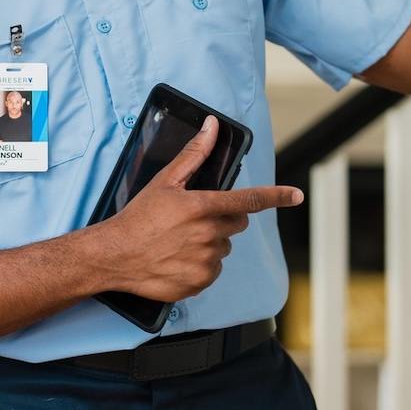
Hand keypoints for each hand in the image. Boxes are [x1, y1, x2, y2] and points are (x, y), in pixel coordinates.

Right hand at [100, 116, 303, 301]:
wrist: (114, 256)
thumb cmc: (137, 217)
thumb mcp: (164, 182)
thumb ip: (193, 154)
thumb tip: (212, 127)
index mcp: (203, 207)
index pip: (249, 200)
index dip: (276, 196)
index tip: (296, 195)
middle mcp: (208, 235)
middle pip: (235, 225)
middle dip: (222, 220)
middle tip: (193, 220)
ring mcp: (205, 261)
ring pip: (223, 249)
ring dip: (210, 244)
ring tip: (179, 242)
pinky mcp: (199, 282)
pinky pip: (212, 271)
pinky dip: (200, 265)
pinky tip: (177, 258)